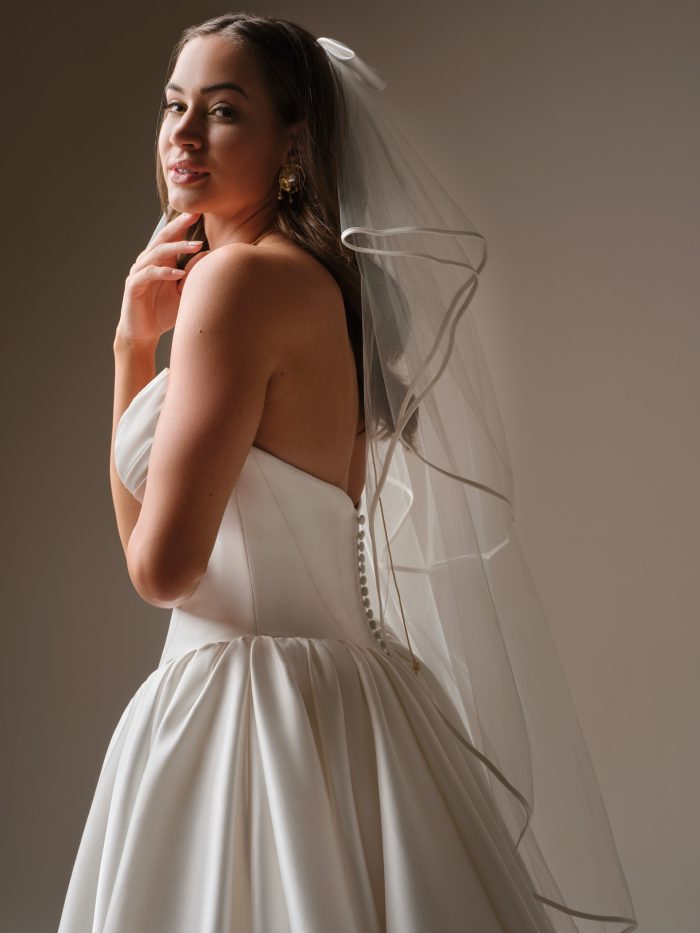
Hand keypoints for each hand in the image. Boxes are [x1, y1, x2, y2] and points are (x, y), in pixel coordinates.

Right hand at [116, 211, 210, 347]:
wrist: (143, 334)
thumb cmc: (163, 313)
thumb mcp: (184, 293)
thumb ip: (193, 275)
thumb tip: (209, 255)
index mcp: (159, 261)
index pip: (171, 238)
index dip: (183, 225)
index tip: (200, 213)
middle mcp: (147, 262)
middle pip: (163, 238)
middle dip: (179, 226)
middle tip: (195, 215)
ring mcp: (139, 272)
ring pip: (157, 253)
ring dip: (177, 248)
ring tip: (196, 246)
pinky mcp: (133, 286)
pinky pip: (149, 274)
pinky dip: (164, 273)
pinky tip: (179, 274)